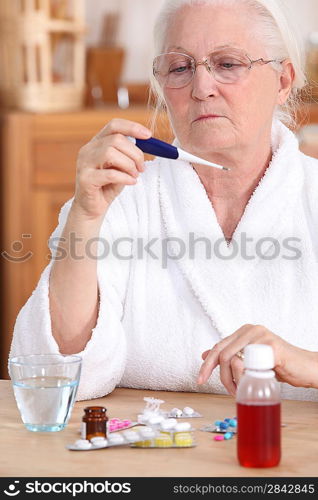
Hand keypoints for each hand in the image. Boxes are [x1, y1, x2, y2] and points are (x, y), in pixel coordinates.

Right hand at [73, 119, 151, 219]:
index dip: (132, 127)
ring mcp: (84, 164)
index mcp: (96, 143)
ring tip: (135, 175)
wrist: (92, 208)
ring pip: (111, 153)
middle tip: (142, 167)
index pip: (114, 126)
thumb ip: (128, 155)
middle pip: (116, 140)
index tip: (148, 136)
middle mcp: (88, 150)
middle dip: (135, 153)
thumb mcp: (121, 167)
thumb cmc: (107, 186)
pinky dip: (125, 177)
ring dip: (129, 164)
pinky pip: (109, 173)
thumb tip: (146, 143)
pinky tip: (131, 182)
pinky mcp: (85, 179)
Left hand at [197, 324, 317, 395]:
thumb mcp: (251, 360)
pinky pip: (249, 365)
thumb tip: (205, 354)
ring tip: (239, 390)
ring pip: (232, 359)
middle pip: (222, 352)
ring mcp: (261, 336)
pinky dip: (246, 378)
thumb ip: (231, 355)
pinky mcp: (271, 347)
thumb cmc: (279, 365)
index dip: (207, 364)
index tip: (200, 379)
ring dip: (232, 379)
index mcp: (244, 331)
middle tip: (221, 389)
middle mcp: (251, 330)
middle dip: (217, 374)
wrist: (305, 368)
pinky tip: (250, 385)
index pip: (218, 346)